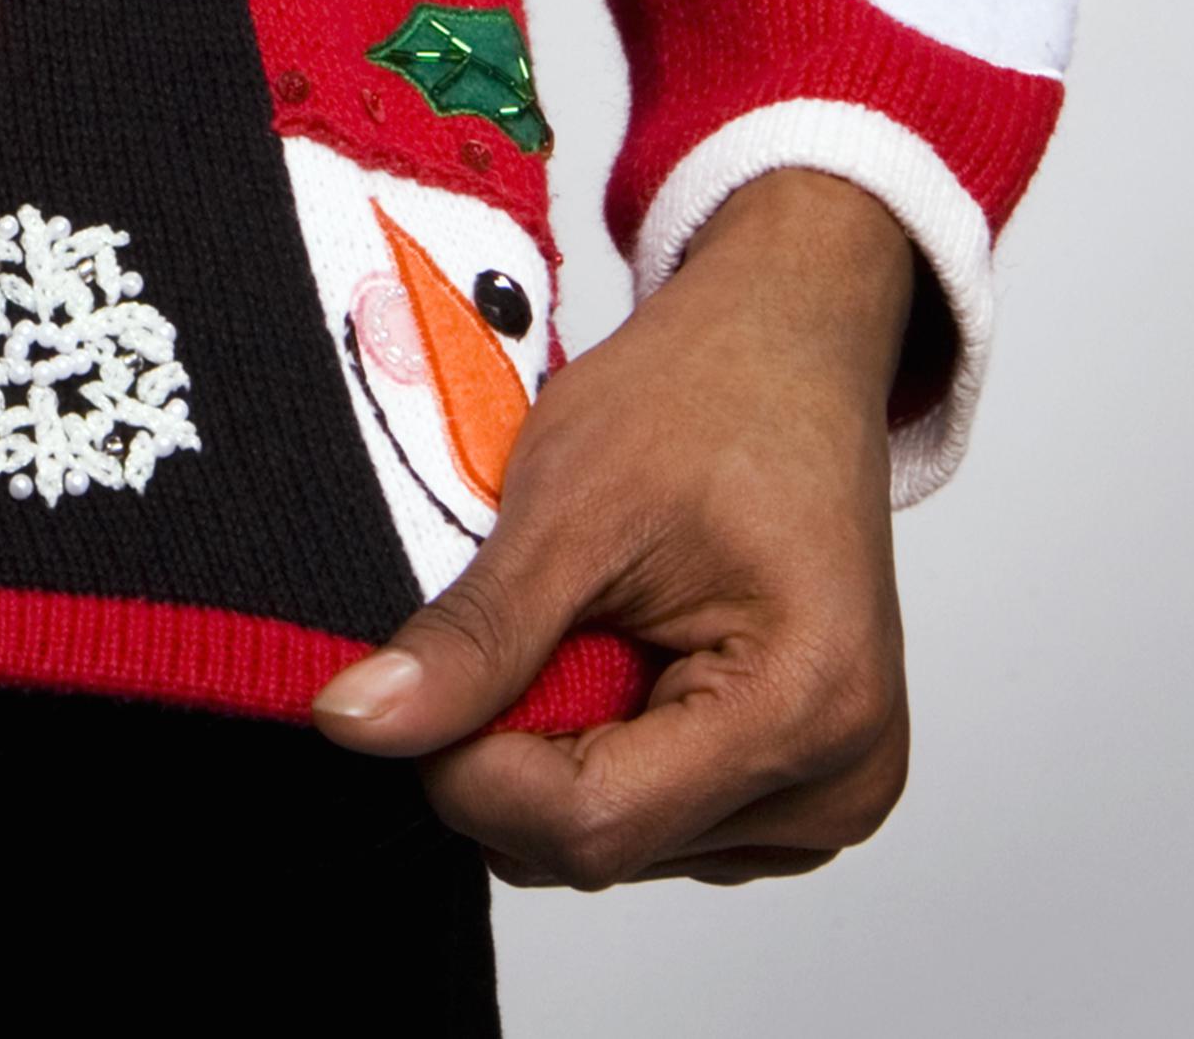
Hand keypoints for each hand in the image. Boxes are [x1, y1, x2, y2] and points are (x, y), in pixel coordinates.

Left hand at [311, 165, 917, 886]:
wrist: (785, 349)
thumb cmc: (704, 398)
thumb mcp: (566, 502)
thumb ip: (473, 634)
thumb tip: (355, 723)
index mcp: (807, 709)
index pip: (591, 825)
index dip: (469, 766)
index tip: (417, 678)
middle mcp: (839, 780)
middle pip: (601, 844)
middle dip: (513, 749)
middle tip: (516, 616)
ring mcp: (825, 795)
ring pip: (617, 839)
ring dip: (558, 743)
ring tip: (589, 616)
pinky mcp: (795, 792)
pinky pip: (652, 816)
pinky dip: (602, 742)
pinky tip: (622, 645)